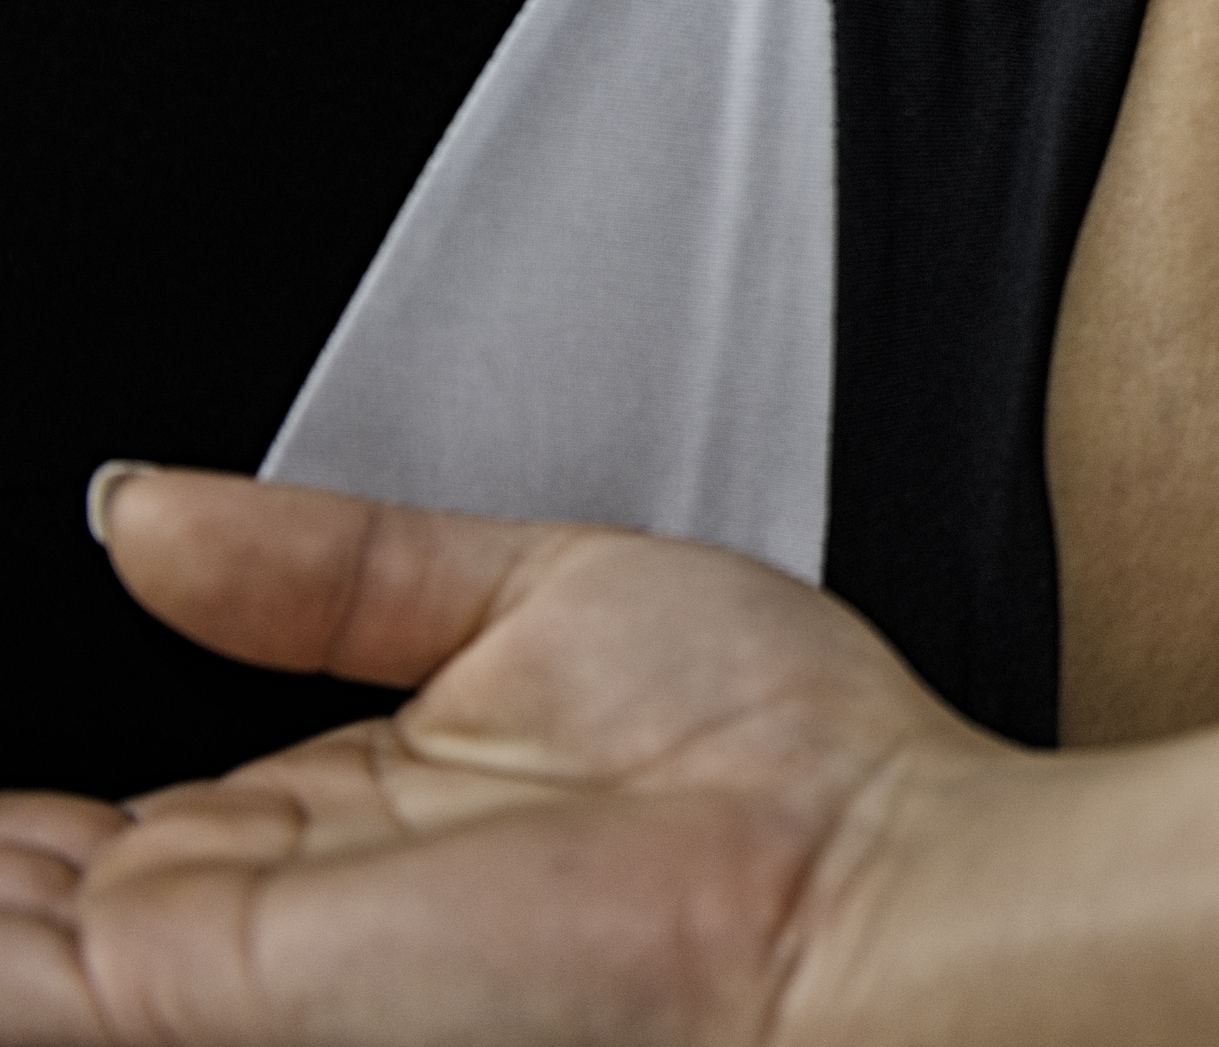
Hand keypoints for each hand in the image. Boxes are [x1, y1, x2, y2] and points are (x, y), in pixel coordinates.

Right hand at [3, 470, 997, 1046]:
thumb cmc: (774, 763)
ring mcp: (256, 951)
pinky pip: (27, 980)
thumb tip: (149, 505)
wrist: (860, 887)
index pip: (132, 810)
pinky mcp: (233, 987)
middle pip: (62, 877)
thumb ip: (333, 563)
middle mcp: (299, 892)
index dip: (35, 782)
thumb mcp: (530, 595)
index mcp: (363, 803)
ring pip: (27, 933)